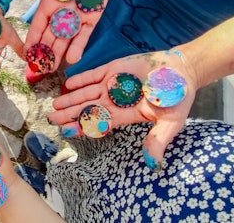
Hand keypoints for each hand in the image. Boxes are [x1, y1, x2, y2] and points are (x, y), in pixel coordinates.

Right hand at [10, 0, 115, 77]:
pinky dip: (79, 46)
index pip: (38, 26)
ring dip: (58, 54)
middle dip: (43, 53)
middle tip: (36, 69)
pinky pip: (85, 34)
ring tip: (51, 69)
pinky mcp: (93, 17)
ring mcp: (77, 17)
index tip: (25, 53)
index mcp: (48, 3)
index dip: (32, 40)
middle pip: (50, 37)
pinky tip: (73, 59)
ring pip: (65, 39)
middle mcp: (61, 14)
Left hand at [48, 49, 197, 168]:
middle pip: (87, 109)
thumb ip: (158, 141)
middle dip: (69, 114)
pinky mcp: (113, 69)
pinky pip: (93, 75)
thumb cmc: (177, 98)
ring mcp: (111, 85)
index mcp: (124, 115)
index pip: (98, 123)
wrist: (182, 71)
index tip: (66, 132)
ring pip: (86, 93)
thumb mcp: (170, 122)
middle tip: (51, 118)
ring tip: (55, 104)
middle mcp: (113, 101)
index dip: (83, 128)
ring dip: (71, 98)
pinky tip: (68, 84)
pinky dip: (81, 79)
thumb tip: (153, 165)